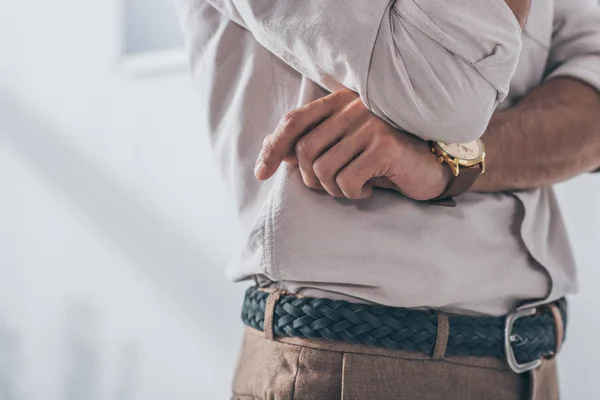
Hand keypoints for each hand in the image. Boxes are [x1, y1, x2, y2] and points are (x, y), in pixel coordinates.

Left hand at [254, 88, 451, 200]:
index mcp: (339, 102)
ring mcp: (371, 124)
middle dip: (311, 179)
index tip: (261, 173)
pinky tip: (369, 187)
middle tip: (331, 186)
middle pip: (305, 150)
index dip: (273, 147)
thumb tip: (271, 148)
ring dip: (334, 189)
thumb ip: (312, 143)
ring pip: (324, 169)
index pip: (294, 120)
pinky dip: (353, 193)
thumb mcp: (344, 147)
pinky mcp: (385, 146)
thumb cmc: (383, 158)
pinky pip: (347, 181)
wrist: (431, 165)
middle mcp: (353, 106)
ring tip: (353, 186)